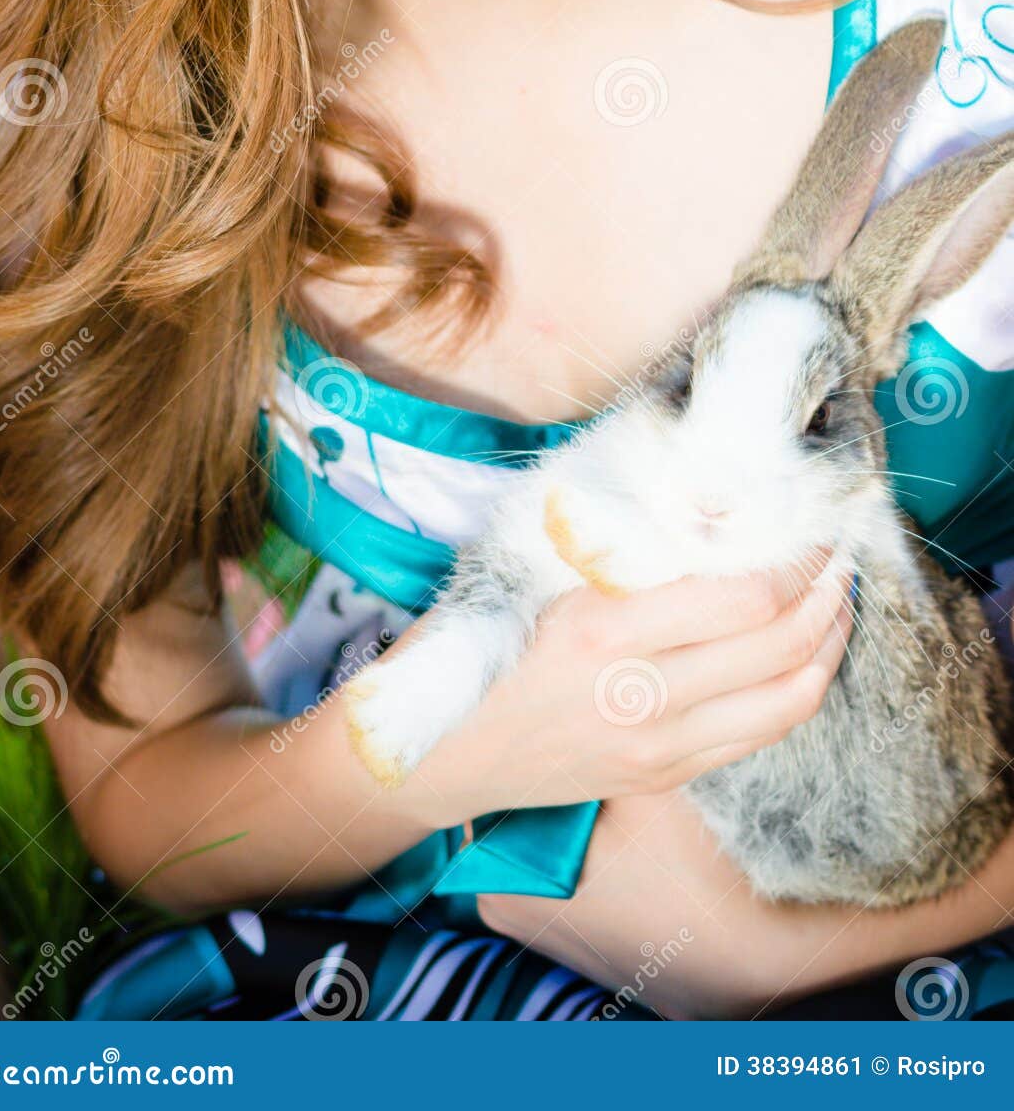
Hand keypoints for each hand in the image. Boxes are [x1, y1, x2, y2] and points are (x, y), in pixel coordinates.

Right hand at [401, 546, 853, 828]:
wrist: (445, 755)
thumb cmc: (482, 645)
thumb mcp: (537, 580)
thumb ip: (620, 553)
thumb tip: (711, 509)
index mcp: (603, 631)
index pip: (741, 598)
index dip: (794, 560)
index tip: (810, 526)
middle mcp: (640, 696)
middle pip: (779, 646)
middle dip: (827, 594)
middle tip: (839, 556)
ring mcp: (659, 747)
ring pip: (787, 700)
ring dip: (827, 646)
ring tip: (836, 603)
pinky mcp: (666, 777)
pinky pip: (760, 734)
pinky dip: (798, 690)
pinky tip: (802, 656)